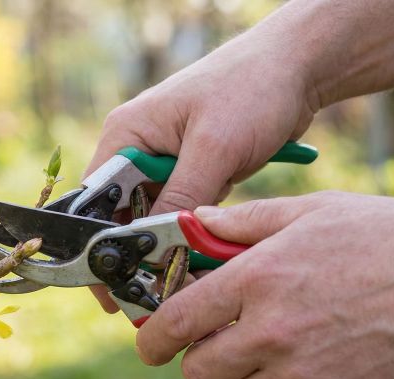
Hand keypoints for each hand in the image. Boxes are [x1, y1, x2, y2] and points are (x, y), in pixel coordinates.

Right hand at [85, 32, 319, 311]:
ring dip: (162, 249)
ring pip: (150, 221)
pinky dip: (186, 239)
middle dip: (133, 255)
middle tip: (144, 297)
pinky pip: (178, 216)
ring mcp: (165, 164)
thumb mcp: (214, 146)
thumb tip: (156, 247)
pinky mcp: (192, 174)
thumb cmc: (251, 88)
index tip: (110, 283)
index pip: (95, 199)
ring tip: (173, 286)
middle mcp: (137, 150)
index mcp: (126, 134)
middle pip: (120, 215)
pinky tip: (195, 265)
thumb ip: (182, 196)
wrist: (298, 67)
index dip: (98, 243)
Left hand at [136, 191, 393, 378]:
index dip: (153, 340)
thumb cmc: (390, 238)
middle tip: (224, 346)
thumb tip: (195, 222)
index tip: (152, 346)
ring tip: (272, 361)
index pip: (173, 323)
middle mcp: (270, 331)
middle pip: (197, 372)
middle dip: (202, 360)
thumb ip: (246, 221)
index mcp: (256, 279)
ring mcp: (302, 375)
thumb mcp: (314, 212)